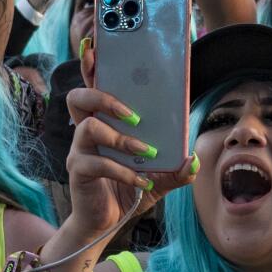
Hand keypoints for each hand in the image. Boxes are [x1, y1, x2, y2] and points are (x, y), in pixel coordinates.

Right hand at [60, 78, 197, 248]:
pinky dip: (124, 172)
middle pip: (78, 97)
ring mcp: (79, 150)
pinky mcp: (78, 171)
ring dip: (120, 137)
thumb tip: (194, 160)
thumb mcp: (160, 178)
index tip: (95, 47)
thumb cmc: (127, 191)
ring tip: (144, 152)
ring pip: (87, 126)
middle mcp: (85, 131)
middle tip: (133, 114)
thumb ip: (178, 169)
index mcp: (103, 122)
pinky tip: (141, 183)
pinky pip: (98, 163)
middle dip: (103, 95)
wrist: (105, 223)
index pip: (93, 86)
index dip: (90, 66)